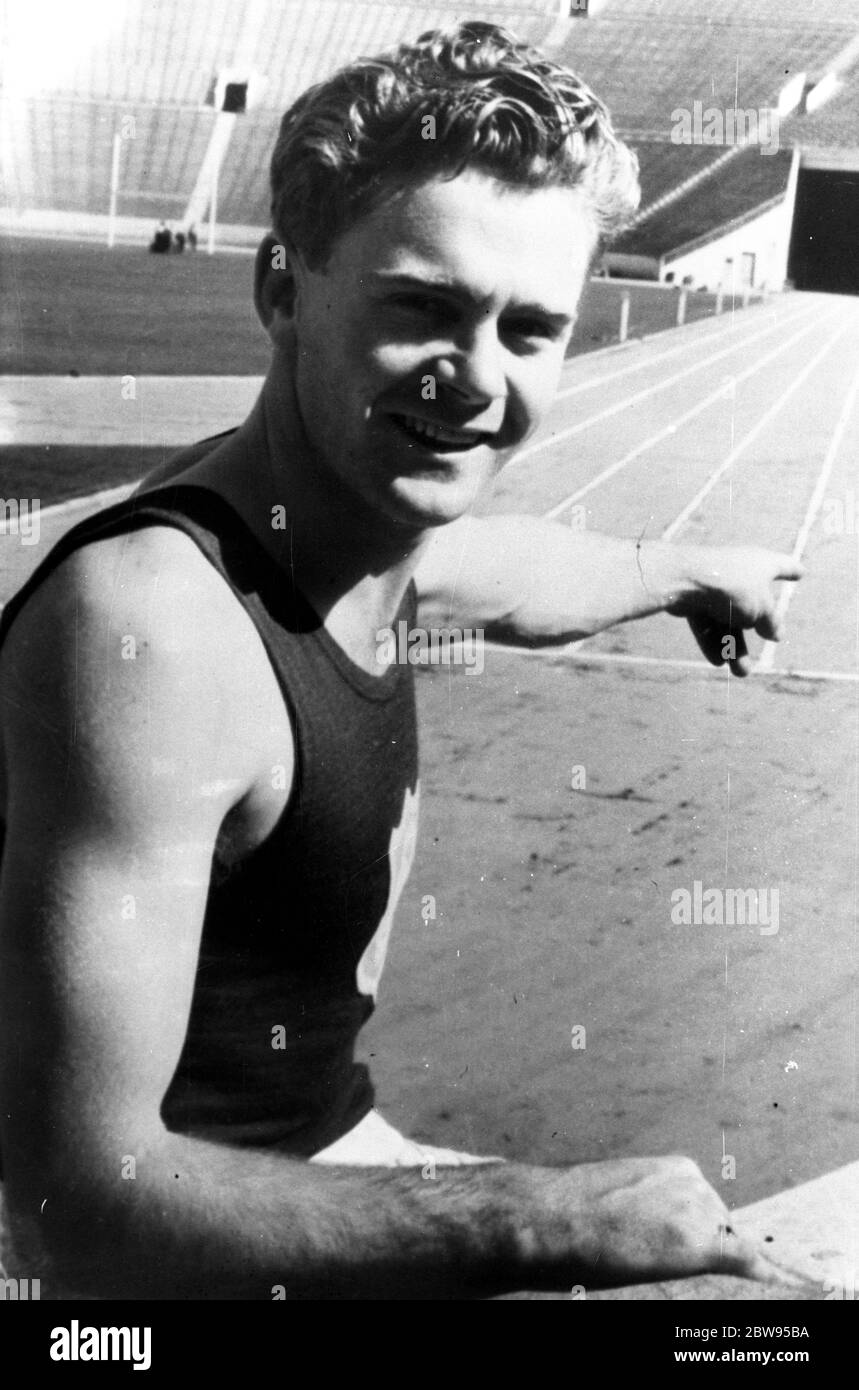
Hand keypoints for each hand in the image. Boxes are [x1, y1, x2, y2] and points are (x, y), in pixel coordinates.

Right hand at [534, 1155, 793, 1287]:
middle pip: (715, 1229)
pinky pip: (746, 1260)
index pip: (704, 1210)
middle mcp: (697, 1185)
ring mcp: (700, 1213)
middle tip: (640, 1247)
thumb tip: (661, 1226)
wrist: (553, 1215)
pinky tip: (790, 1279)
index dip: (692, 1232)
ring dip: (690, 1257)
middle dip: (690, 1243)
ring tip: (638, 1250)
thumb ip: (656, 1202)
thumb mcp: (622, 1190)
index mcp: (679, 1168)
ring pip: (716, 1248)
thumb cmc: (575, 1207)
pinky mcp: (698, 1244)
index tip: (681, 1242)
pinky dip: (771, 1271)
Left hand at [668, 546, 803, 675]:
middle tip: (762, 653)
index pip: (783, 566)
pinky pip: (708, 622)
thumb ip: (771, 622)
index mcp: (762, 564)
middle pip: (752, 608)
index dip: (792, 570)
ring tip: (741, 672)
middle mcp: (739, 572)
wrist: (685, 580)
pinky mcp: (694, 598)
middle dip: (754, 635)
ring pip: (728, 620)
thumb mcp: (762, 608)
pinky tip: (718, 661)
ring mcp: (715, 585)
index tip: (801, 573)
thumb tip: (776, 634)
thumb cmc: (732, 587)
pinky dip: (714, 641)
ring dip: (734, 648)